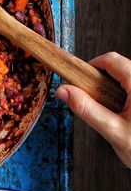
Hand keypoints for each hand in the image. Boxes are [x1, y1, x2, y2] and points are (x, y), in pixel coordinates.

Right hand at [56, 52, 130, 167]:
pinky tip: (124, 118)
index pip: (112, 60)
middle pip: (120, 67)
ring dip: (114, 92)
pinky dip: (125, 99)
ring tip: (112, 115)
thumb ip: (86, 109)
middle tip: (95, 103)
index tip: (79, 80)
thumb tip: (64, 91)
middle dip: (102, 82)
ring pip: (128, 79)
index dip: (92, 66)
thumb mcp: (112, 130)